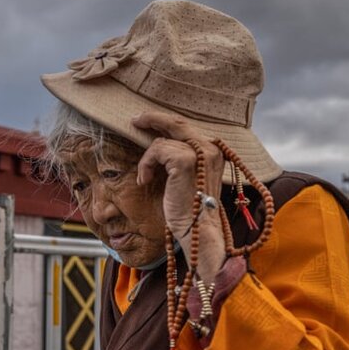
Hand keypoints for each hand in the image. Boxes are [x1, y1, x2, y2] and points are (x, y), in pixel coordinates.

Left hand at [132, 112, 225, 280]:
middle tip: (135, 120)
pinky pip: (156, 150)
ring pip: (162, 141)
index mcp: (213, 151)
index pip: (186, 127)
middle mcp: (211, 148)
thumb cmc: (190, 210)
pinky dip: (146, 165)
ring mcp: (200, 153)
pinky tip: (144, 180)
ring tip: (145, 178)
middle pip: (176, 122)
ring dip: (147, 160)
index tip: (146, 120)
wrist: (197, 231)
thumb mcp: (186, 178)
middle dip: (153, 118)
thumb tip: (159, 142)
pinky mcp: (186, 161)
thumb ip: (180, 158)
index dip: (164, 121)